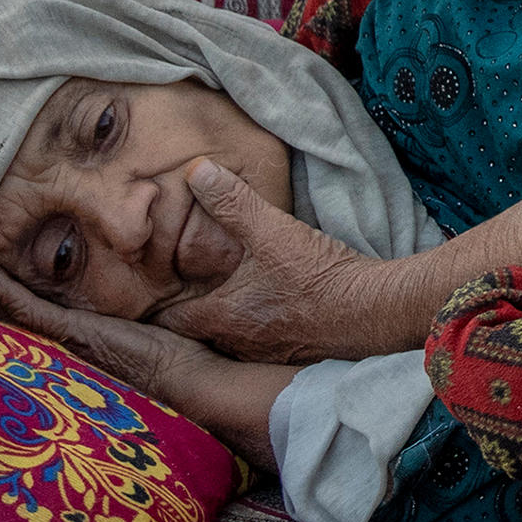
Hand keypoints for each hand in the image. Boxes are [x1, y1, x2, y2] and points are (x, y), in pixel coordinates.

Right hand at [0, 268, 287, 462]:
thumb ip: (139, 328)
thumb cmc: (185, 366)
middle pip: (12, 329)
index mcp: (83, 350)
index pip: (35, 327)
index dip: (6, 309)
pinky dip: (2, 287)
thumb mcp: (154, 338)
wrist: (197, 389)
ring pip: (11, 320)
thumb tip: (149, 310)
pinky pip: (29, 309)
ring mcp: (67, 344)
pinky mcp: (75, 335)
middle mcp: (67, 352)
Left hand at [157, 160, 456, 362]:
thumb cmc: (318, 275)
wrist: (373, 309)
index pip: (168, 319)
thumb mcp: (271, 230)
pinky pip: (257, 341)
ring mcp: (265, 351)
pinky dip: (251, 324)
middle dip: (187, 309)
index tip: (147, 287)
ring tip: (218, 293)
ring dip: (220, 318)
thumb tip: (197, 170)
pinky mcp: (292, 350)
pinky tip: (264, 304)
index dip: (155, 302)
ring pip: (227, 337)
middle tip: (179, 286)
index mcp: (221, 316)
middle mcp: (237, 341)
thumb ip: (232, 201)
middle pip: (196, 331)